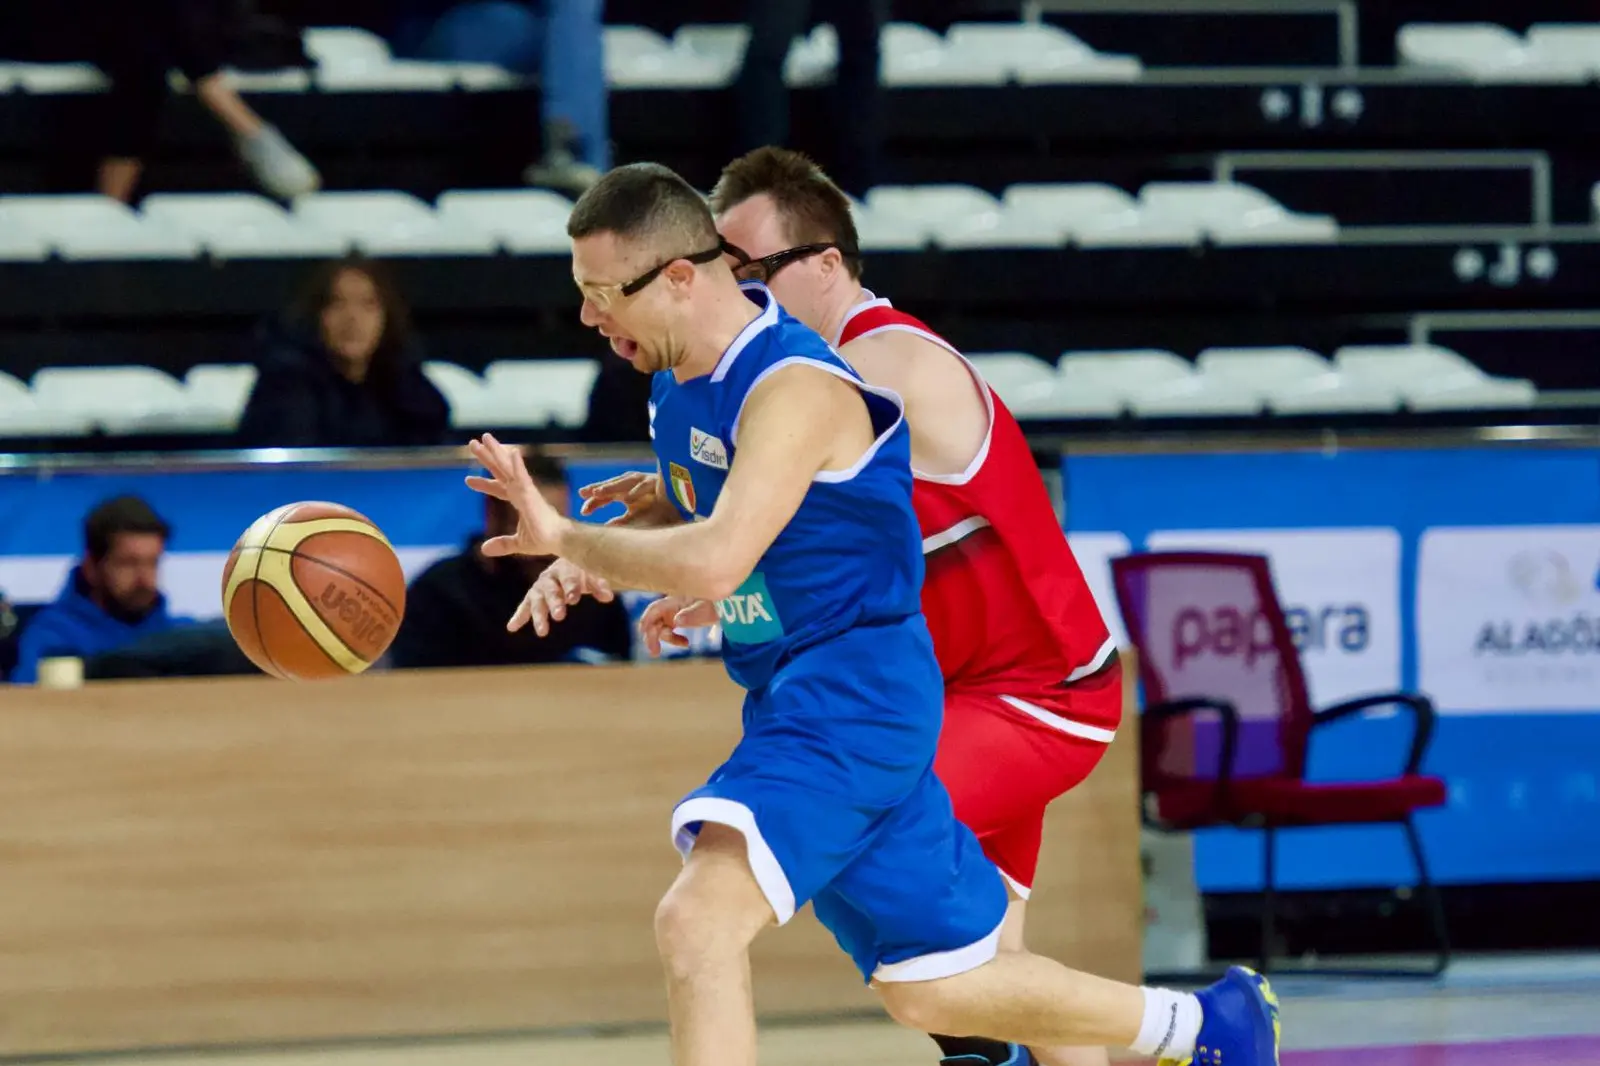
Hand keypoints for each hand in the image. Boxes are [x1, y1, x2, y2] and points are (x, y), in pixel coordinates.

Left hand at [464, 434, 564, 557]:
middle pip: (500, 470)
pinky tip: (513, 451)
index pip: (498, 488)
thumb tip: (484, 549)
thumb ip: (503, 544)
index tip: (468, 480)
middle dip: (487, 457)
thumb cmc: (545, 539)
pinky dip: (517, 465)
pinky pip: (523, 477)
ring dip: (496, 452)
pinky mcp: (532, 495)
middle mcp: (522, 491)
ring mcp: (526, 490)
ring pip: (508, 467)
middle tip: (472, 443)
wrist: (560, 540)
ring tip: (484, 437)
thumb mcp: (518, 543)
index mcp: (519, 500)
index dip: (484, 484)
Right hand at [511, 558, 614, 635]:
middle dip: (555, 603)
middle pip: (551, 591)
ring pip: (537, 600)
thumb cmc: (581, 570)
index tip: (573, 600)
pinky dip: (519, 616)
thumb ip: (599, 586)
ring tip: (542, 632)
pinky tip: (512, 627)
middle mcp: (549, 578)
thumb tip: (609, 597)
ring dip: (539, 616)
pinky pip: (524, 607)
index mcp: (564, 569)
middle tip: (559, 616)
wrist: (568, 561)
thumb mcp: (590, 576)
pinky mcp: (533, 597)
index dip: (571, 589)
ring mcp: (540, 588)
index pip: (568, 579)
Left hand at [579, 470, 663, 524]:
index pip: (604, 496)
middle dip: (598, 488)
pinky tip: (627, 498)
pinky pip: (644, 486)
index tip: (583, 512)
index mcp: (623, 493)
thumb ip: (621, 521)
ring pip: (624, 482)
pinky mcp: (656, 482)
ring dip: (612, 486)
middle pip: (611, 485)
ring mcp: (643, 481)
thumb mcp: (634, 517)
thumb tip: (604, 530)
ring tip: (598, 492)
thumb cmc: (656, 510)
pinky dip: (636, 491)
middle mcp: (630, 485)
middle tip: (583, 493)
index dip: (594, 501)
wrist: (679, 506)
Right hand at [638, 596, 717, 657]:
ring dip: (666, 639)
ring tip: (684, 644)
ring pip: (660, 627)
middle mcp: (671, 607)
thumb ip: (692, 615)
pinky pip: (669, 631)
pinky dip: (674, 639)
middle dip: (652, 636)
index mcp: (674, 601)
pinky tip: (686, 643)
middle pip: (653, 621)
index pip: (654, 610)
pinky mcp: (679, 620)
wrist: (728, 602)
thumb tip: (677, 620)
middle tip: (655, 653)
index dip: (646, 623)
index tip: (648, 638)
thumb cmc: (717, 604)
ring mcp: (674, 613)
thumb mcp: (707, 610)